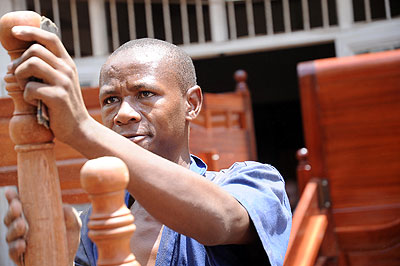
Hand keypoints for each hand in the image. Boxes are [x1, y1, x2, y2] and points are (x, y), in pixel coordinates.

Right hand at [3, 188, 81, 265]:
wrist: (66, 260)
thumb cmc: (67, 239)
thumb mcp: (73, 225)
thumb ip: (70, 214)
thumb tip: (64, 207)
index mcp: (31, 217)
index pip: (19, 206)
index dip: (12, 198)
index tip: (11, 192)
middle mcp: (22, 229)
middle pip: (10, 218)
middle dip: (12, 211)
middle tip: (18, 207)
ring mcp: (19, 243)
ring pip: (10, 235)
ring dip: (14, 229)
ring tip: (22, 225)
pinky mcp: (21, 257)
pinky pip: (13, 252)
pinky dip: (16, 247)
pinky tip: (22, 244)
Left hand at [8, 25, 91, 143]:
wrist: (78, 128)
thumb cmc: (62, 106)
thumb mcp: (58, 83)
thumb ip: (45, 69)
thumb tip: (14, 62)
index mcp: (67, 63)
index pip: (50, 38)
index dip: (31, 32)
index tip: (15, 32)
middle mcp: (67, 69)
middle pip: (34, 50)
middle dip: (19, 62)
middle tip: (18, 76)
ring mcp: (63, 82)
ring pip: (30, 65)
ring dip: (20, 77)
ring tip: (26, 88)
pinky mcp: (58, 96)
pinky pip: (30, 88)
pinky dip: (27, 96)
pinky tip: (36, 103)